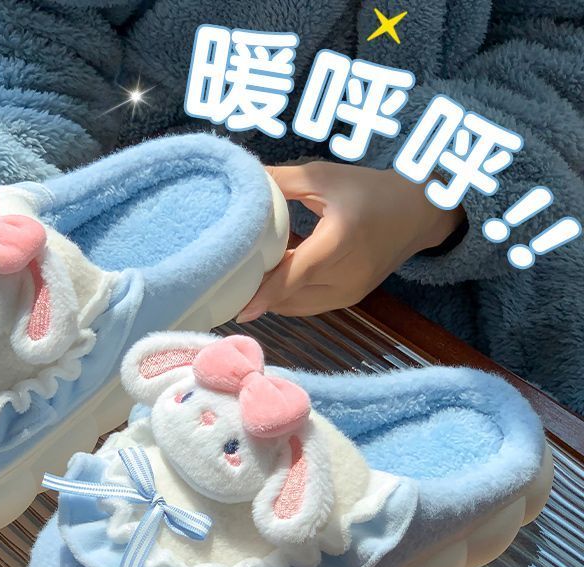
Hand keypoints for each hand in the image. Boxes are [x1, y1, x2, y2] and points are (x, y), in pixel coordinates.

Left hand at [237, 161, 465, 320]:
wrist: (415, 212)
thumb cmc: (366, 190)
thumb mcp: (322, 177)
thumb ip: (279, 182)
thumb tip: (241, 183)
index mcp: (340, 239)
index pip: (296, 274)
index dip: (266, 293)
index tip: (240, 310)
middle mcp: (347, 274)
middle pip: (290, 294)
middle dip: (259, 289)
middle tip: (232, 275)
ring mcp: (349, 293)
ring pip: (295, 305)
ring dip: (272, 294)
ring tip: (253, 272)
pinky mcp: (348, 300)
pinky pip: (306, 305)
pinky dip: (287, 294)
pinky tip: (277, 274)